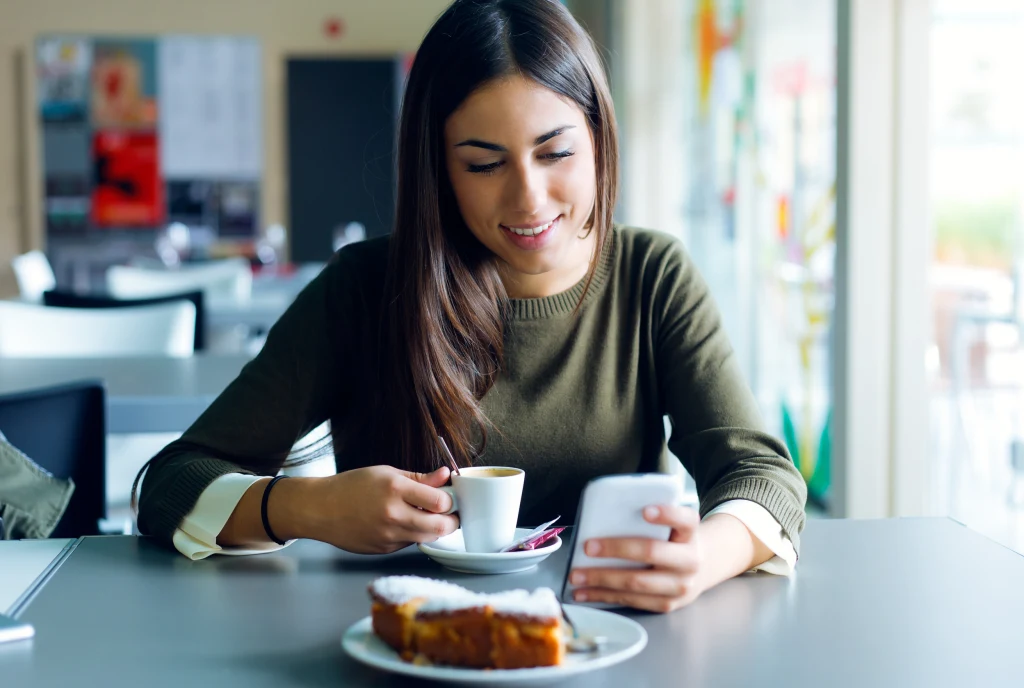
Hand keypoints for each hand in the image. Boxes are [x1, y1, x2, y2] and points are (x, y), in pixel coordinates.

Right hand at [304, 465, 458, 553]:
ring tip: (429, 517)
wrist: (320, 509)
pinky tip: (404, 524)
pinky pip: (409, 543)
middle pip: (440, 526)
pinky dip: (413, 535)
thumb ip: (419, 478)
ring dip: (435, 530)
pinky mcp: (384, 549)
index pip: (441, 502)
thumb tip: (444, 474)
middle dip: (452, 521)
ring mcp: (388, 535)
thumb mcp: (386, 473)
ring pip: (428, 538)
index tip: (448, 497)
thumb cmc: (352, 486)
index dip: (450, 500)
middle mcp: (393, 514)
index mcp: (395, 489)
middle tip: (451, 514)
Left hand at [569, 505, 705, 612]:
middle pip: (651, 552)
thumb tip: (605, 516)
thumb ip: (650, 521)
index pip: (685, 520)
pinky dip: (604, 596)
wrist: (700, 569)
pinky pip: (631, 600)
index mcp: (690, 534)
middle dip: (616, 549)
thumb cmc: (673, 541)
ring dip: (602, 579)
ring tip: (576, 575)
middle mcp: (690, 560)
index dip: (667, 514)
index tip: (645, 510)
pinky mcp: (666, 604)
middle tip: (588, 547)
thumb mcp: (672, 526)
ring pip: (636, 582)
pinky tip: (584, 592)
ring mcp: (679, 586)